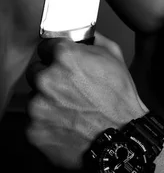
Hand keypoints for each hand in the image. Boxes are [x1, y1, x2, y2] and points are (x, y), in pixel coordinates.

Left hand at [25, 32, 147, 168]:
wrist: (121, 137)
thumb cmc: (119, 97)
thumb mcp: (114, 55)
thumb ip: (92, 40)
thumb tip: (82, 36)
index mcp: (64, 56)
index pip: (45, 46)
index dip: (55, 54)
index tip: (62, 63)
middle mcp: (46, 78)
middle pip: (36, 72)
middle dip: (49, 78)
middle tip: (70, 89)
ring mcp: (38, 106)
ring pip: (35, 98)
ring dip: (47, 101)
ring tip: (71, 109)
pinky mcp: (34, 131)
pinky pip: (35, 122)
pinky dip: (47, 123)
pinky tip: (67, 123)